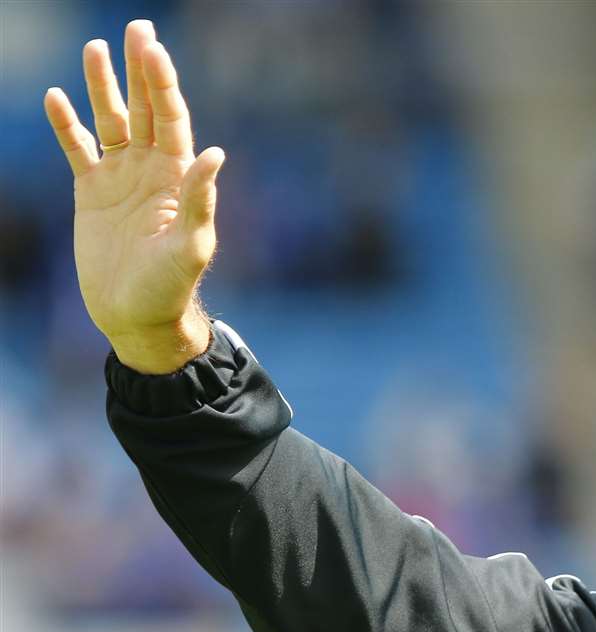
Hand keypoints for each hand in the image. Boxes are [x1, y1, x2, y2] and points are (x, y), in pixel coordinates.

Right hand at [44, 21, 223, 372]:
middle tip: (137, 27)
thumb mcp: (191, 246)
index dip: (163, 83)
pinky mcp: (91, 193)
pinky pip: (77, 149)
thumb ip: (200, 199)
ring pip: (110, 120)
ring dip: (102, 86)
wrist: (137, 316)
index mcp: (178, 177)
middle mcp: (151, 170)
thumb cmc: (170, 287)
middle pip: (145, 108)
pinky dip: (67, 124)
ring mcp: (120, 178)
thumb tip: (215, 153)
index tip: (153, 48)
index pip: (172, 118)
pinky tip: (57, 97)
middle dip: (140, 69)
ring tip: (95, 48)